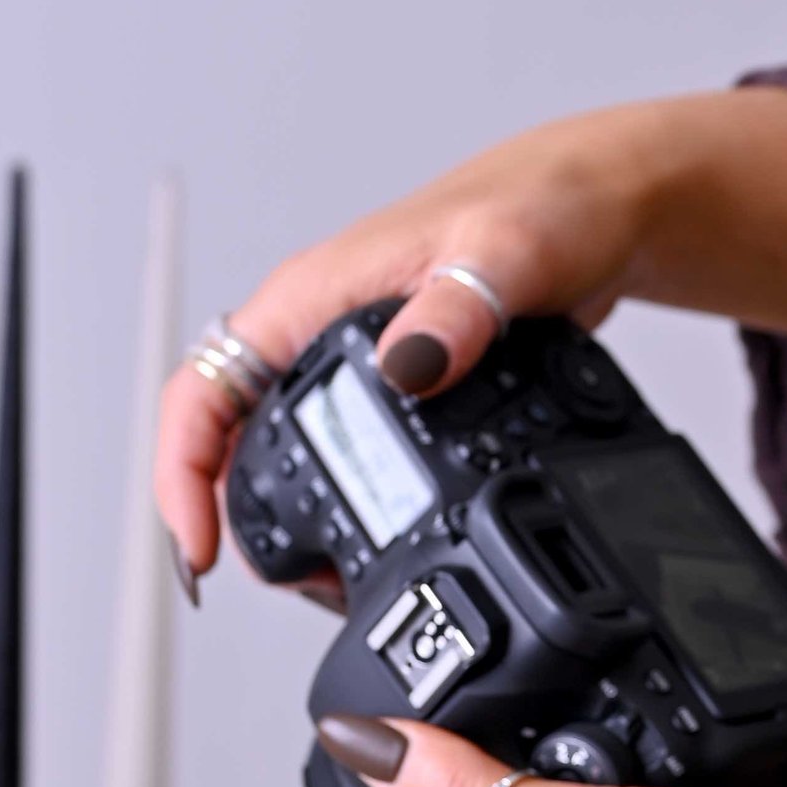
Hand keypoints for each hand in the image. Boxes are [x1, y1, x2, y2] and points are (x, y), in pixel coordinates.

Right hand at [155, 87, 786, 586]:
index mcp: (311, 296)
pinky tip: (380, 540)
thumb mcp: (501, 255)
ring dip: (293, 516)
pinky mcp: (404, 383)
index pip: (204, 388)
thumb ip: (454, 310)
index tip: (205, 547)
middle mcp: (322, 328)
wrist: (601, 208)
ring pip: (286, 446)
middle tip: (289, 583)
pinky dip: (348, 498)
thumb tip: (410, 367)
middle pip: (233, 436)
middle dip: (239, 517)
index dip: (185, 473)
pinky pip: (346, 447)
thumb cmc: (546, 203)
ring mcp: (362, 359)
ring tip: (328, 582)